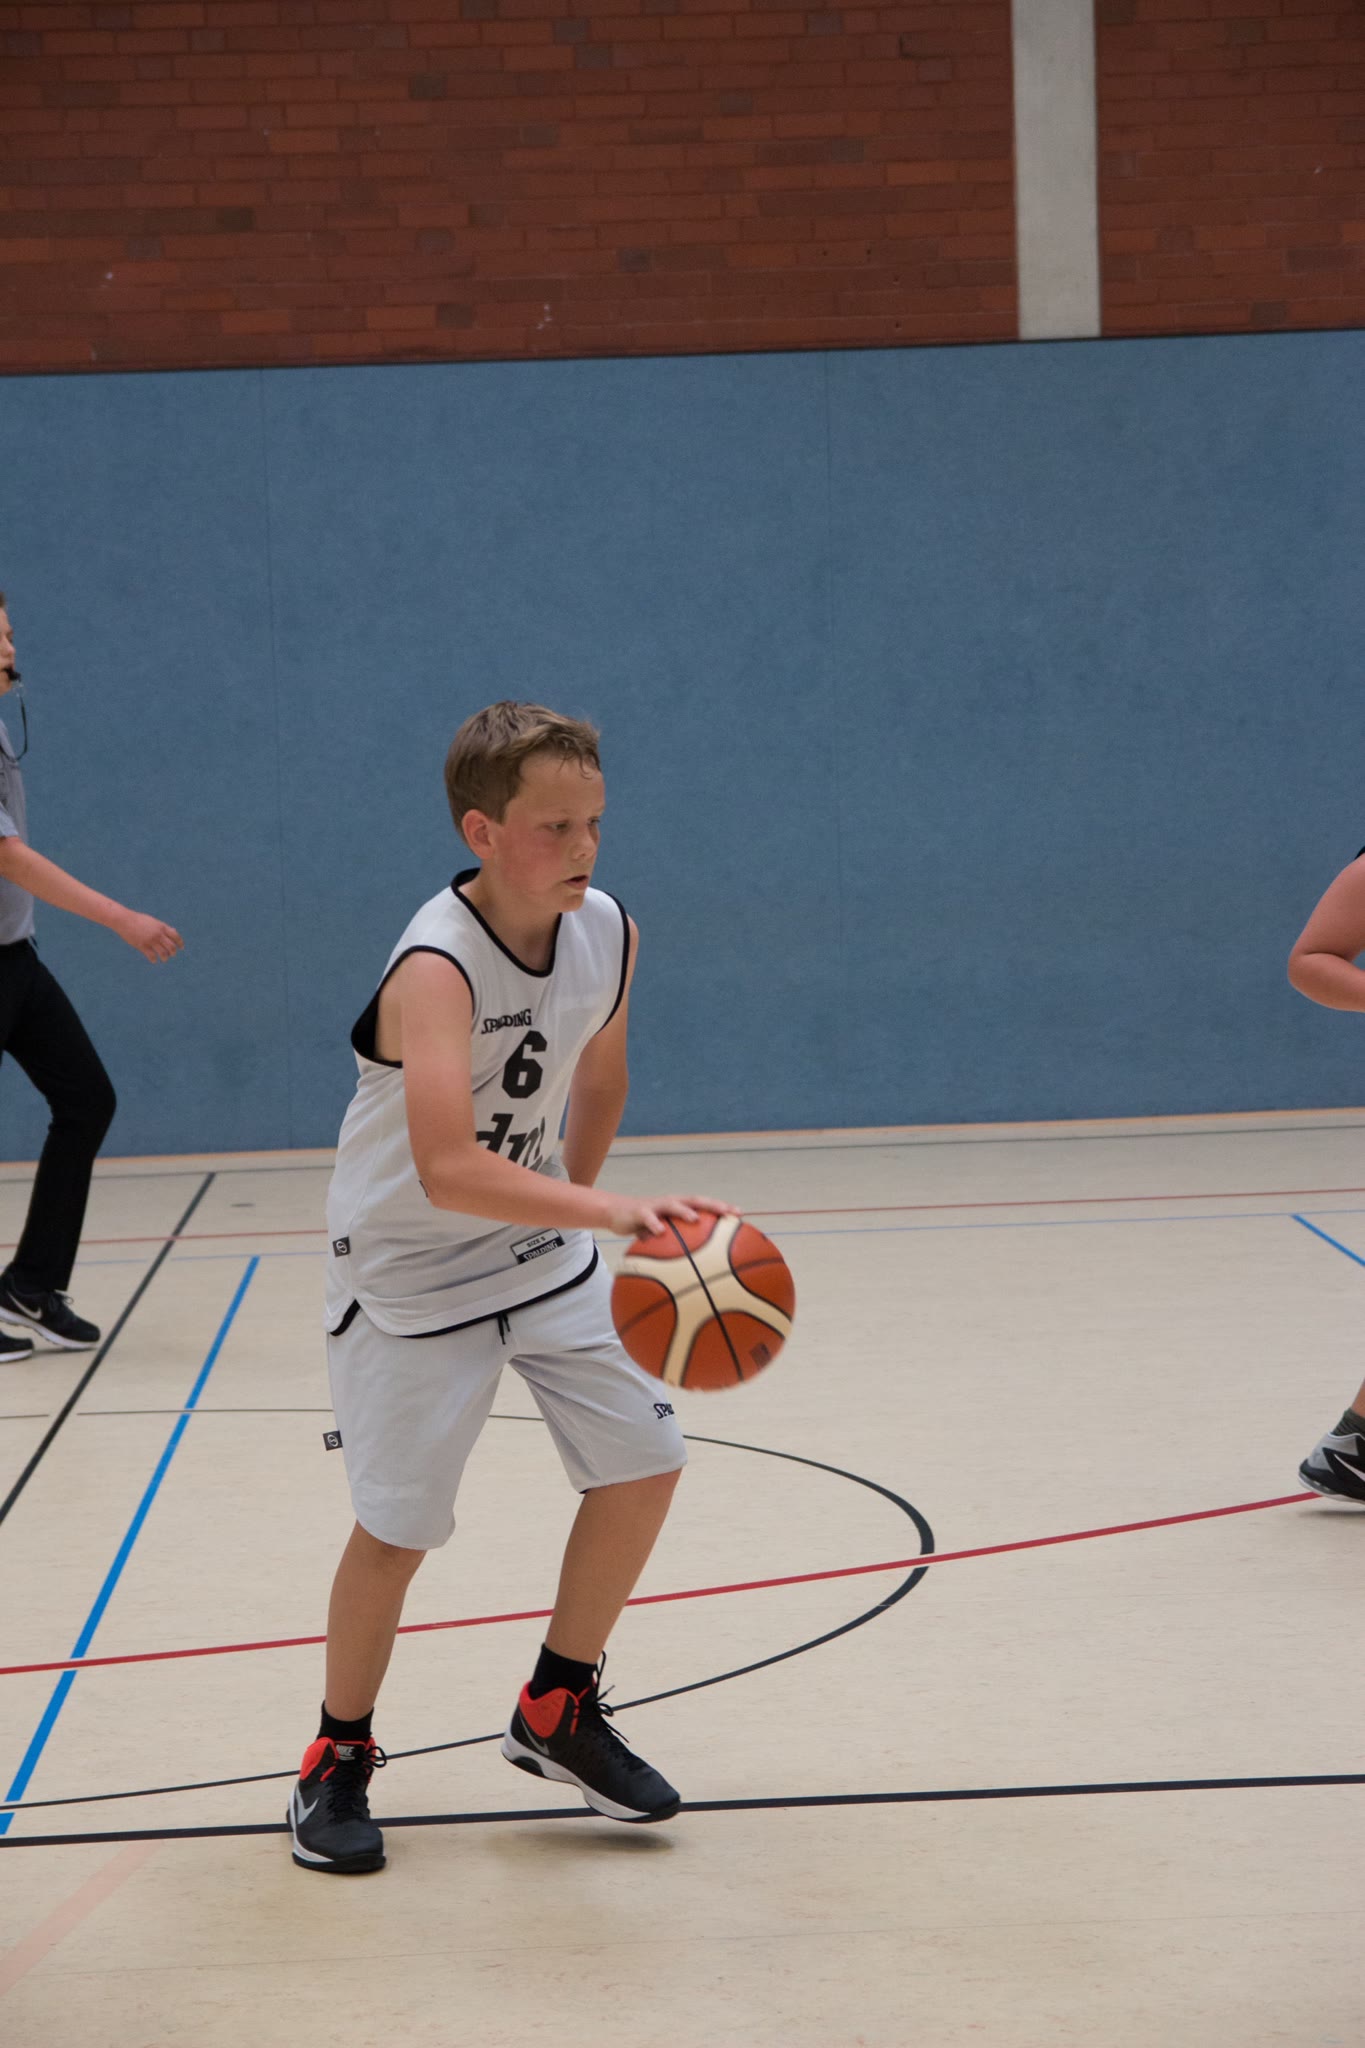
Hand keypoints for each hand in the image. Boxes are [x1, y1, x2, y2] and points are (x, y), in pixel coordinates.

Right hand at [117, 910, 183, 963]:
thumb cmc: (139, 920)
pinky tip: (153, 960)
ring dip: (165, 957)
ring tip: (164, 958)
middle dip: (173, 952)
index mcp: (161, 927)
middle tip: (172, 954)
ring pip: (163, 953)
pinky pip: (152, 956)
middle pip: (171, 947)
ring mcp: (150, 940)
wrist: (124, 920)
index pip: (175, 936)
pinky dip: (154, 959)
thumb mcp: (153, 921)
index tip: (181, 947)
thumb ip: (163, 927)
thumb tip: (173, 931)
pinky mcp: (142, 945)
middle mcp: (158, 934)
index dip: (180, 943)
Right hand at [600, 1193, 738, 1239]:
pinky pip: (647, 1218)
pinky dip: (654, 1224)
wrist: (616, 1212)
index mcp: (680, 1207)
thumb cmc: (646, 1227)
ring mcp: (656, 1206)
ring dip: (684, 1211)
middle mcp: (671, 1203)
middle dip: (713, 1206)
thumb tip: (698, 1271)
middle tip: (728, 1213)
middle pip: (696, 1200)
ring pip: (673, 1205)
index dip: (722, 1208)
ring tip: (695, 1219)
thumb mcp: (663, 1235)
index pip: (705, 1205)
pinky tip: (659, 1232)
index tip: (740, 1215)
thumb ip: (677, 1246)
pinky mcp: (639, 1212)